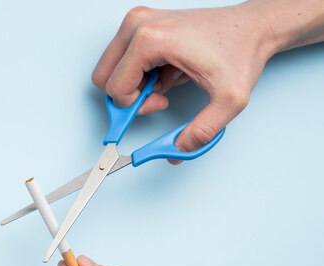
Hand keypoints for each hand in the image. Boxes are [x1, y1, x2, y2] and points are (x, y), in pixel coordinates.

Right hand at [91, 2, 281, 157]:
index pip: (115, 87)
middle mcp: (138, 25)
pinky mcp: (142, 23)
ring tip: (167, 82)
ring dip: (135, 84)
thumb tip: (178, 151)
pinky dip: (141, 72)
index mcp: (150, 39)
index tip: (158, 105)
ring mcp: (138, 21)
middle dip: (128, 96)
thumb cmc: (240, 50)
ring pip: (112, 69)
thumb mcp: (229, 99)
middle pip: (104, 76)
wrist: (253, 27)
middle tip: (157, 97)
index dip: (134, 106)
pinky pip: (124, 59)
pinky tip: (168, 70)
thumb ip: (203, 131)